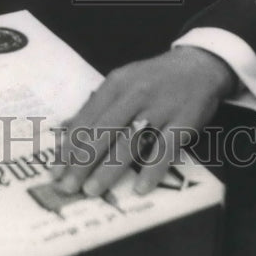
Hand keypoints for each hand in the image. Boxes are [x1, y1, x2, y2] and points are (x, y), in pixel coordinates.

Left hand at [50, 46, 235, 196]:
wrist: (200, 65)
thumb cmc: (155, 78)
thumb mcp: (124, 80)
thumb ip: (98, 104)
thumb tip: (66, 129)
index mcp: (116, 84)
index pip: (87, 118)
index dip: (70, 145)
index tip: (55, 169)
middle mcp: (136, 94)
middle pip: (103, 131)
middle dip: (82, 161)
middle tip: (67, 186)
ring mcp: (160, 108)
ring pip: (129, 141)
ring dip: (109, 168)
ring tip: (92, 190)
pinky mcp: (183, 122)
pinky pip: (165, 149)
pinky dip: (152, 170)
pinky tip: (140, 188)